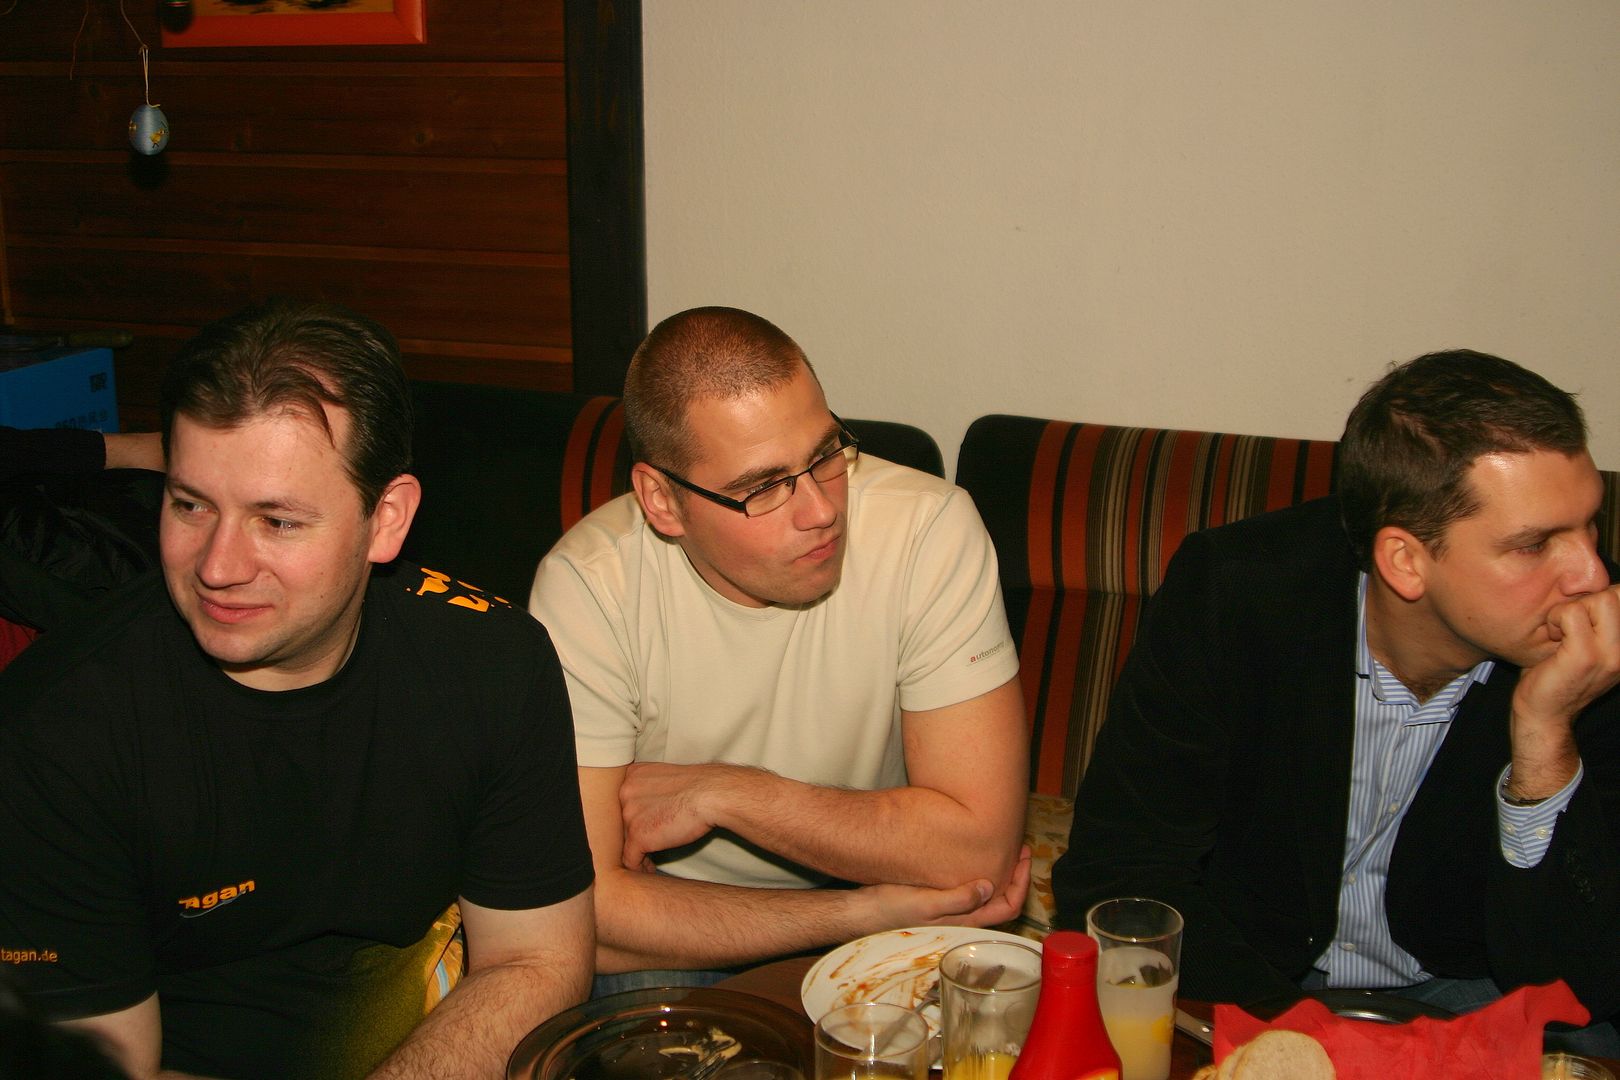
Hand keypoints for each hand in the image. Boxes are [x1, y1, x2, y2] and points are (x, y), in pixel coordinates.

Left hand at [619, 761, 741, 869]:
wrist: (712, 795)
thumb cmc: (699, 787)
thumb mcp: (666, 778)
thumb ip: (649, 789)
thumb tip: (647, 810)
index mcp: (631, 775)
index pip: (622, 803)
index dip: (632, 819)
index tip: (643, 829)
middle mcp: (624, 792)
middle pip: (621, 823)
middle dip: (632, 836)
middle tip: (646, 848)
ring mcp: (629, 814)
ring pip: (623, 842)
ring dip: (637, 853)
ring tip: (649, 862)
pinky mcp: (637, 836)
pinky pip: (630, 860)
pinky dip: (640, 868)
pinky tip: (650, 871)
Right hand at [859, 846, 1031, 931]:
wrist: (865, 911)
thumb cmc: (892, 908)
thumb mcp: (925, 903)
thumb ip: (957, 899)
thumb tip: (989, 887)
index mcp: (966, 920)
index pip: (1009, 906)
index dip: (1022, 883)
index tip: (1024, 857)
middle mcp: (964, 917)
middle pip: (1003, 899)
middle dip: (1016, 874)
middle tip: (1019, 846)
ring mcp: (954, 909)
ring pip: (989, 892)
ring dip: (1000, 871)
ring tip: (1003, 847)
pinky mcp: (942, 899)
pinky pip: (972, 886)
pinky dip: (982, 870)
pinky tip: (974, 855)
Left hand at [1510, 585, 1619, 797]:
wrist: (1543, 715)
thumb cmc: (1554, 674)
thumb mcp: (1581, 644)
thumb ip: (1591, 620)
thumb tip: (1588, 586)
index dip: (1599, 598)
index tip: (1577, 620)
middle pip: (1617, 594)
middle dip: (1585, 601)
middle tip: (1566, 625)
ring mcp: (1610, 654)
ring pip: (1599, 600)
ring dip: (1568, 610)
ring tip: (1558, 633)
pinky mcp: (1585, 656)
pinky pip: (1572, 614)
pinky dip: (1555, 619)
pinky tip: (1551, 639)